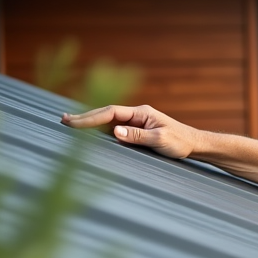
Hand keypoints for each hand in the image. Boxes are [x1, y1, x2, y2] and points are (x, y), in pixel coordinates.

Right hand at [60, 104, 200, 159]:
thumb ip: (138, 135)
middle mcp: (136, 114)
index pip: (110, 112)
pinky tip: (87, 132)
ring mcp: (135, 122)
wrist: (194, 144)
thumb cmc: (180, 142)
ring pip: (107, 120)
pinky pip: (113, 128)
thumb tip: (115, 131)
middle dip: (84, 117)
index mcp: (141, 112)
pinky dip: (98, 129)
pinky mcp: (135, 131)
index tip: (74, 123)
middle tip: (63, 120)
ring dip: (88, 122)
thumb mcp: (160, 139)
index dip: (91, 118)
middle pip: (105, 113)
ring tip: (68, 123)